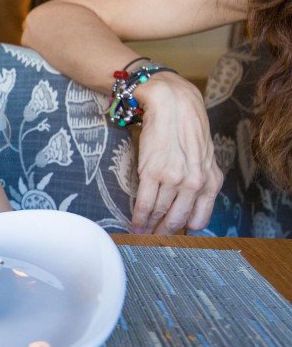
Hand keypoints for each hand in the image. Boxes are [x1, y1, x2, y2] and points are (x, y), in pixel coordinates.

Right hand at [131, 72, 222, 233]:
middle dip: (164, 234)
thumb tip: (186, 206)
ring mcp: (174, 178)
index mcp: (211, 181)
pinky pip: (145, 203)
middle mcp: (195, 182)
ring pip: (160, 213)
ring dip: (149, 227)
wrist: (173, 105)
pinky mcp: (153, 172)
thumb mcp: (203, 158)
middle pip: (177, 219)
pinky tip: (135, 224)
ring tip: (142, 234)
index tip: (173, 237)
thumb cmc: (186, 129)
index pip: (198, 219)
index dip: (184, 232)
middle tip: (154, 241)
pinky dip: (138, 217)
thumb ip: (200, 181)